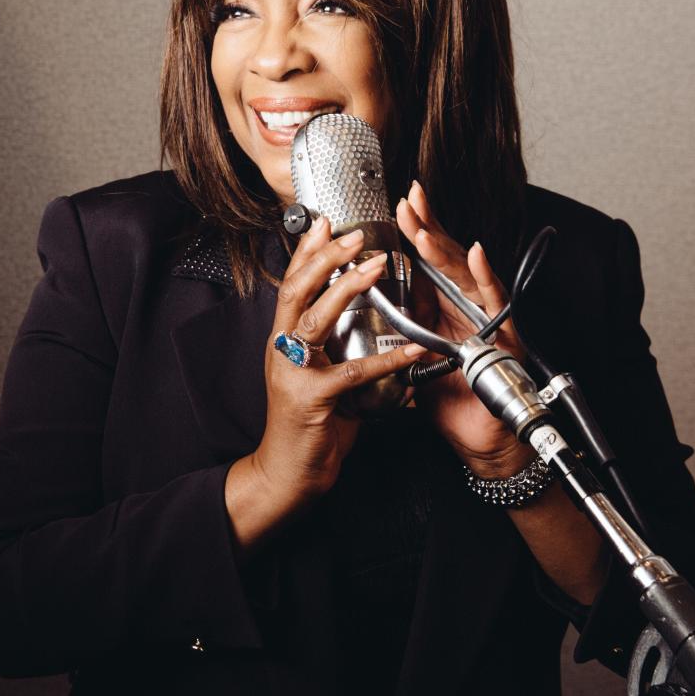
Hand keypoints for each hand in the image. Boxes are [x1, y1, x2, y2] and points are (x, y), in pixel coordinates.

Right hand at [253, 215, 424, 503]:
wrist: (288, 473)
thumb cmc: (308, 424)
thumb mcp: (318, 374)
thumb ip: (335, 347)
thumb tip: (367, 322)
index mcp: (284, 339)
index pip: (292, 284)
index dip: (308, 252)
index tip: (325, 222)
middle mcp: (283, 349)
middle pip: (298, 290)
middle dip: (326, 257)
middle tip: (355, 234)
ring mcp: (293, 372)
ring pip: (316, 319)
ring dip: (347, 290)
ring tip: (375, 268)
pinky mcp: (312, 399)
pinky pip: (352, 372)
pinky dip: (385, 359)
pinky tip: (411, 351)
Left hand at [396, 180, 531, 478]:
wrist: (480, 438)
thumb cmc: (452, 398)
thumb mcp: (413, 356)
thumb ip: (399, 327)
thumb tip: (369, 304)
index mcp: (442, 308)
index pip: (425, 261)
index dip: (412, 231)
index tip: (397, 205)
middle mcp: (465, 306)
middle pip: (444, 257)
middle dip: (426, 225)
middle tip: (410, 196)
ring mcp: (485, 318)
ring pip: (465, 274)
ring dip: (443, 248)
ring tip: (423, 226)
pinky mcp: (502, 336)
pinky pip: (494, 302)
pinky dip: (484, 277)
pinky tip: (475, 254)